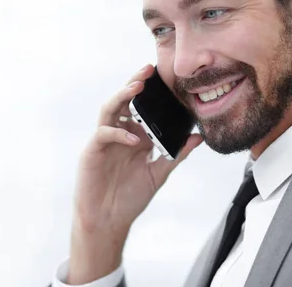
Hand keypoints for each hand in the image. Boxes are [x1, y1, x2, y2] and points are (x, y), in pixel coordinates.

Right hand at [67, 64, 202, 283]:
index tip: (165, 76)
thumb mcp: (160, 173)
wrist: (109, 220)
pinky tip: (134, 138)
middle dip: (135, 83)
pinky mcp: (92, 151)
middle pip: (124, 101)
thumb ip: (177, 154)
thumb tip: (198, 137)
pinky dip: (119, 133)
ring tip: (137, 87)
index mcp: (135, 135)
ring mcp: (105, 140)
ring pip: (109, 109)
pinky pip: (103, 134)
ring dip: (122, 96)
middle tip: (148, 70)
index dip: (151, 91)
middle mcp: (119, 133)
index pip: (141, 107)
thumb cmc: (131, 197)